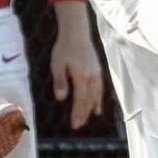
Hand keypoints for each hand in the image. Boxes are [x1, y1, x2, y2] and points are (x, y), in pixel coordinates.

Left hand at [50, 0, 102, 129]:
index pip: (80, 100)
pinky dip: (99, 99)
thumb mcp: (57, 64)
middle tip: (78, 126)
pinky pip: (100, 89)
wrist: (77, 32)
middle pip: (89, 100)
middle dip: (83, 114)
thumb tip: (61, 99)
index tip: (74, 125)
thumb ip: (60, 81)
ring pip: (96, 95)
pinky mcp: (98, 70)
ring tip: (87, 119)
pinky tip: (97, 107)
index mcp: (82, 76)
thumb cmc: (64, 48)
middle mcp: (92, 77)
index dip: (77, 113)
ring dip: (91, 108)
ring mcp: (97, 73)